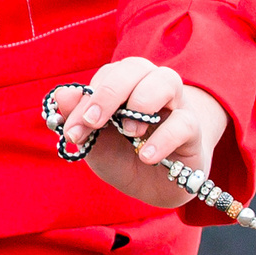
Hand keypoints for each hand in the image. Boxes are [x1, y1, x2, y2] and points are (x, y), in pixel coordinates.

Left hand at [49, 58, 229, 209]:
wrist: (155, 187)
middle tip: (93, 121)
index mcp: (124, 83)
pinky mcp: (193, 130)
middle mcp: (151, 86)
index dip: (87, 100)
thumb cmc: (125, 157)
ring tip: (129, 132)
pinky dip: (162, 139)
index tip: (73, 131)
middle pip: (135, 67)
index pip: (106, 77)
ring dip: (142, 102)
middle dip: (109, 93)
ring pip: (166, 81)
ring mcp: (176, 105)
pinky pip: (183, 123)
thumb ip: (79, 119)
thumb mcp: (96, 142)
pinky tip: (146, 156)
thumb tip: (62, 94)